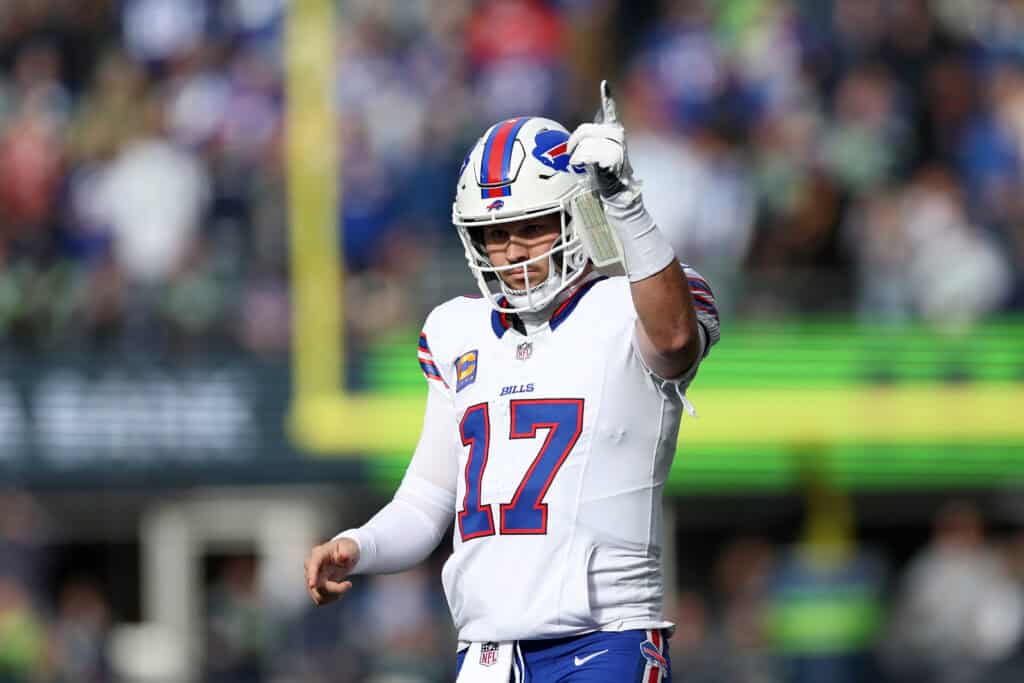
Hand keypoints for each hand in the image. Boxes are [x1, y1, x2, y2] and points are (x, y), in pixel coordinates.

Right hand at [304, 536, 359, 605]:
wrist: (345, 556)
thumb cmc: (346, 549)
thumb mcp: (350, 547)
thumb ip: (346, 551)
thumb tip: (342, 556)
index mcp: (318, 553)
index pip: (312, 565)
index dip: (311, 575)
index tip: (312, 585)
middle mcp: (311, 566)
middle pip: (315, 584)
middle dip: (333, 589)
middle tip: (349, 584)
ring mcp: (311, 578)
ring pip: (317, 595)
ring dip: (333, 595)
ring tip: (345, 586)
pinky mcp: (314, 588)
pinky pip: (320, 599)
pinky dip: (331, 598)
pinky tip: (339, 590)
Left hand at [568, 81, 636, 197]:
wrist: (617, 189)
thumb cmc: (604, 170)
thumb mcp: (597, 151)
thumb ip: (591, 139)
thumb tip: (574, 140)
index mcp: (613, 130)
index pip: (610, 110)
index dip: (607, 97)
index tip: (604, 84)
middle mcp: (617, 135)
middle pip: (585, 131)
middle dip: (573, 143)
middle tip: (570, 153)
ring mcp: (616, 146)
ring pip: (584, 145)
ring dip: (578, 157)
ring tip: (585, 166)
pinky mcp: (612, 158)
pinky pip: (587, 155)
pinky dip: (582, 162)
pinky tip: (588, 167)